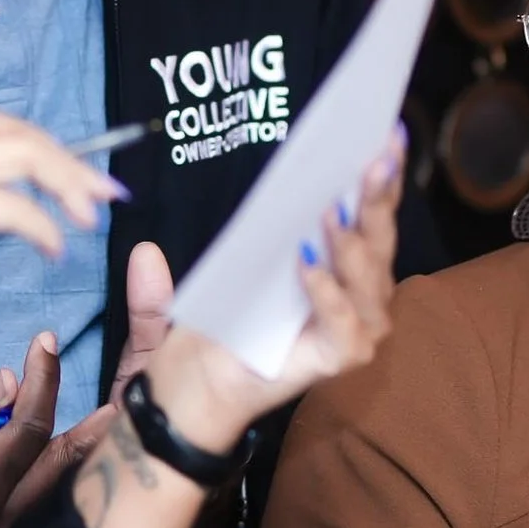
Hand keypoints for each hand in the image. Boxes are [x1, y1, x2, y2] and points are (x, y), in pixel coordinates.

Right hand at [0, 110, 118, 440]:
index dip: (37, 144)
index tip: (68, 172)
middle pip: (17, 132)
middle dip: (68, 159)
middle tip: (104, 190)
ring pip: (26, 154)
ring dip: (68, 182)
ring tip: (92, 215)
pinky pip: (17, 206)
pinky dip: (44, 225)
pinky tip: (54, 248)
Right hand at [0, 332, 115, 527]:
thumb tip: (11, 382)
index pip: (28, 430)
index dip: (42, 381)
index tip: (46, 343)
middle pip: (57, 466)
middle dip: (87, 430)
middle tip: (117, 401)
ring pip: (52, 489)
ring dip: (77, 453)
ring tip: (104, 423)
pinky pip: (35, 502)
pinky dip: (53, 472)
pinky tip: (66, 453)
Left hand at [128, 124, 407, 455]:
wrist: (192, 395)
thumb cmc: (209, 332)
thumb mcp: (192, 284)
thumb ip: (171, 274)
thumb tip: (145, 251)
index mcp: (338, 263)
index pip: (368, 212)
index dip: (380, 174)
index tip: (383, 131)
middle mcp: (357, 295)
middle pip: (377, 239)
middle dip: (376, 195)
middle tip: (374, 153)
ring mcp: (353, 330)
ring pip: (367, 281)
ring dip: (350, 242)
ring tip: (328, 209)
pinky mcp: (338, 359)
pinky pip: (343, 325)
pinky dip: (327, 294)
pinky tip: (306, 264)